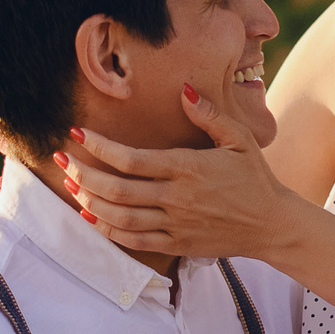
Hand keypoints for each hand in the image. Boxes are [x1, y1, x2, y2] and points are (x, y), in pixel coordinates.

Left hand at [60, 67, 304, 260]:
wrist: (273, 224)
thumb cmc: (255, 177)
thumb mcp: (239, 138)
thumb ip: (208, 114)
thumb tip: (183, 89)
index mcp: (188, 168)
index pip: (131, 159)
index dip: (99, 147)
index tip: (77, 133)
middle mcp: (176, 198)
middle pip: (117, 189)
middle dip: (83, 174)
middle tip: (61, 160)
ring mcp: (175, 224)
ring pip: (120, 216)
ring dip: (90, 201)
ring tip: (71, 185)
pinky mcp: (177, 244)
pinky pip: (134, 240)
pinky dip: (108, 230)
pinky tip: (91, 217)